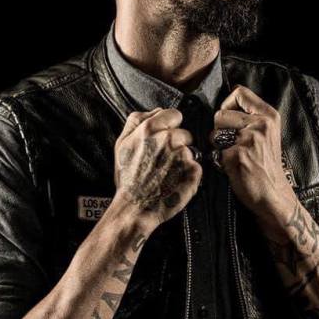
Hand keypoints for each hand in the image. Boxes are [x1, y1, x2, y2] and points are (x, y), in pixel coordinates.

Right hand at [113, 107, 202, 230]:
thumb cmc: (128, 178)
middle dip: (178, 144)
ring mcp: (182, 154)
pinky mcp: (193, 171)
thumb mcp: (122, 144)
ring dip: (184, 159)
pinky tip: (176, 181)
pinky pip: (197, 165)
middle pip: (185, 132)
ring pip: (191, 149)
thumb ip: (136, 121)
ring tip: (169, 173)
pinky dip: (190, 173)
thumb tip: (156, 110)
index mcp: (150, 129)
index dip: (171, 126)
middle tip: (164, 161)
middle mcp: (168, 139)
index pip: (174, 114)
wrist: (135, 208)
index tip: (166, 138)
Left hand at [208, 85, 297, 217]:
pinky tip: (233, 168)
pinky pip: (215, 151)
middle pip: (220, 113)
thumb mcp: (267, 134)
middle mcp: (261, 124)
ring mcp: (249, 139)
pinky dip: (219, 161)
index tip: (229, 120)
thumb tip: (224, 106)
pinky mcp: (237, 155)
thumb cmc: (266, 166)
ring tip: (233, 156)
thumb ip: (251, 118)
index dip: (227, 105)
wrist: (273, 195)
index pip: (239, 92)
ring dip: (218, 146)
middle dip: (220, 130)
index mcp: (269, 116)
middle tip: (232, 145)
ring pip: (215, 132)